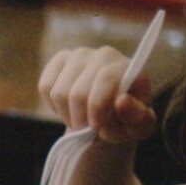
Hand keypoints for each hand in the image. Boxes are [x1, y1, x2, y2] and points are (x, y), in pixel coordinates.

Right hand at [38, 45, 156, 143]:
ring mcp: (80, 55)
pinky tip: (68, 108)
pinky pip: (45, 86)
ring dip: (67, 115)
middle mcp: (105, 55)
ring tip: (80, 121)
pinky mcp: (61, 59)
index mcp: (129, 68)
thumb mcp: (140, 127)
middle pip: (78, 91)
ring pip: (58, 92)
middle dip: (80, 118)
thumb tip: (121, 101)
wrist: (110, 114)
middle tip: (87, 129)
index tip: (96, 126)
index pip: (106, 77)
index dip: (97, 105)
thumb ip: (137, 118)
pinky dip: (53, 106)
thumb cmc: (127, 120)